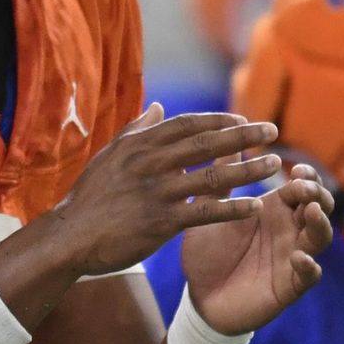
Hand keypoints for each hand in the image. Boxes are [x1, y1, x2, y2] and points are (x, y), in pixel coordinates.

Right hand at [44, 106, 292, 278]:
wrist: (69, 237)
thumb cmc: (90, 197)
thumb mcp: (110, 156)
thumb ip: (136, 130)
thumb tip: (158, 106)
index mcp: (140, 145)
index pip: (188, 124)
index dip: (218, 121)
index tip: (243, 120)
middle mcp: (151, 163)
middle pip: (207, 143)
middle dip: (243, 136)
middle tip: (272, 131)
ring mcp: (157, 192)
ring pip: (213, 176)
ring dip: (248, 170)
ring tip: (273, 165)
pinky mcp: (161, 221)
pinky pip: (205, 212)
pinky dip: (233, 209)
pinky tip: (255, 207)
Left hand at [178, 165, 334, 335]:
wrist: (199, 298)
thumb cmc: (207, 254)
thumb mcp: (209, 214)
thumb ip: (219, 182)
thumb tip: (224, 142)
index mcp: (273, 211)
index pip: (301, 187)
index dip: (306, 177)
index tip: (297, 169)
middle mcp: (288, 231)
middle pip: (319, 206)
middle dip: (317, 194)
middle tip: (304, 187)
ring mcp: (292, 258)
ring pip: (320, 237)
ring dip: (321, 224)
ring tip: (312, 212)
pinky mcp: (289, 286)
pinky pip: (309, 275)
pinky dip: (309, 266)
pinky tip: (300, 258)